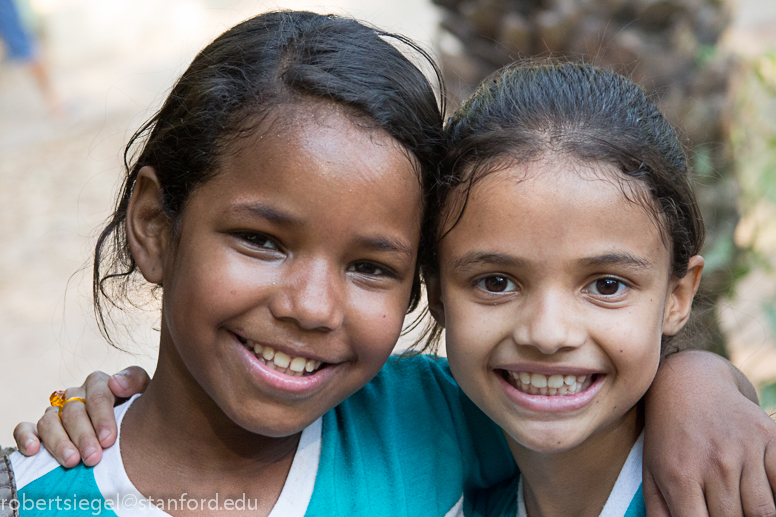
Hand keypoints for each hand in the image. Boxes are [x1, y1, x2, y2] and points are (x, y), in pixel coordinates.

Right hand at [12, 366, 150, 467]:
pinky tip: (33, 450)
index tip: (109, 439)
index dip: (102, 417)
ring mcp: (57, 411)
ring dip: (59, 442)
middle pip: (74, 411)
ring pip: (50, 421)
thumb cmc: (139, 411)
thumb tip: (116, 383)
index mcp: (100, 383)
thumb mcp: (145, 393)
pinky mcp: (41, 428)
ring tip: (71, 461)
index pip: (97, 394)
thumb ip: (135, 381)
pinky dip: (26, 437)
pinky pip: (26, 427)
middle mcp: (76, 395)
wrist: (133, 425)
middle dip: (84, 436)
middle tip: (93, 458)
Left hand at [643, 350, 775, 516]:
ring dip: (753, 514)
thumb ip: (659, 513)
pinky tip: (759, 491)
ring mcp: (744, 449)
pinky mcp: (769, 437)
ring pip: (764, 510)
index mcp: (680, 475)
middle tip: (723, 511)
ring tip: (739, 506)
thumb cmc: (668, 436)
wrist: (689, 384)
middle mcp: (714, 463)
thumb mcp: (652, 472)